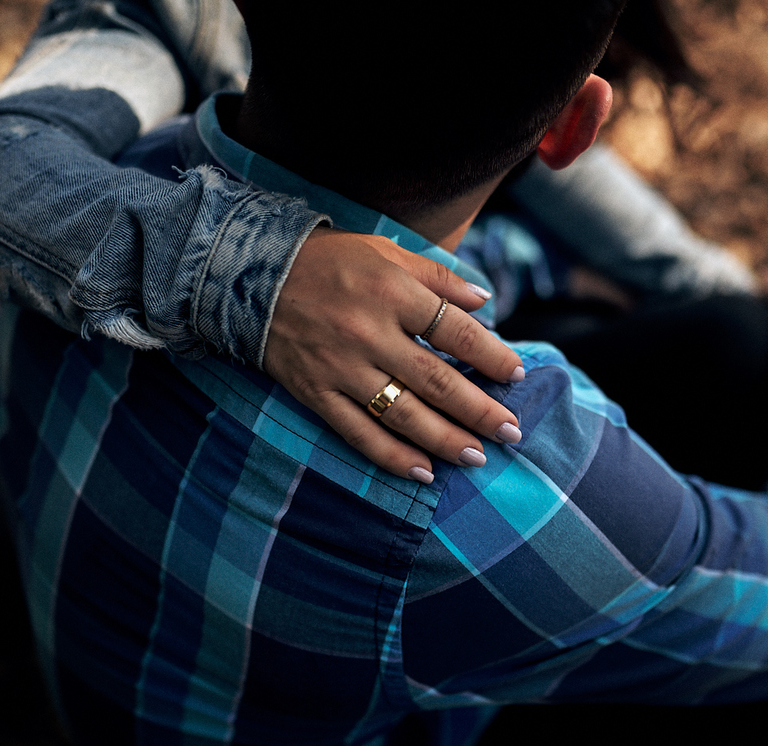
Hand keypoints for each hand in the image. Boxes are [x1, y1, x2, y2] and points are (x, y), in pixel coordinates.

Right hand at [263, 227, 525, 482]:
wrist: (251, 274)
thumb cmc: (330, 260)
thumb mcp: (386, 251)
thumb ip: (437, 276)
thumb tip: (485, 300)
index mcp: (391, 292)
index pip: (455, 330)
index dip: (491, 355)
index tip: (517, 374)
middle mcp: (369, 333)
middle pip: (436, 380)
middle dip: (480, 410)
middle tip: (512, 431)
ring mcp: (341, 368)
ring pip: (402, 414)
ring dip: (445, 439)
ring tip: (478, 456)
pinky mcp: (316, 393)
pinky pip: (359, 433)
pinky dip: (392, 456)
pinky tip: (424, 472)